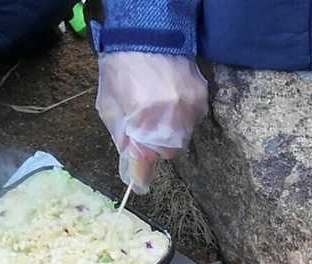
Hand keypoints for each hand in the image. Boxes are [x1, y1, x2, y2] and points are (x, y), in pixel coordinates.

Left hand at [95, 52, 208, 193]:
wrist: (146, 32)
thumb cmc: (120, 69)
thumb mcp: (108, 105)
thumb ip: (121, 137)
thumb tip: (132, 166)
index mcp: (143, 120)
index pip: (146, 163)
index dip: (141, 175)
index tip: (138, 182)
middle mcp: (171, 118)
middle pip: (167, 153)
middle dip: (155, 146)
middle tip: (145, 129)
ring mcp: (190, 108)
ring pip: (182, 138)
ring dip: (170, 131)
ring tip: (158, 109)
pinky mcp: (202, 98)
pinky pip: (193, 120)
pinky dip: (182, 116)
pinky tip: (171, 99)